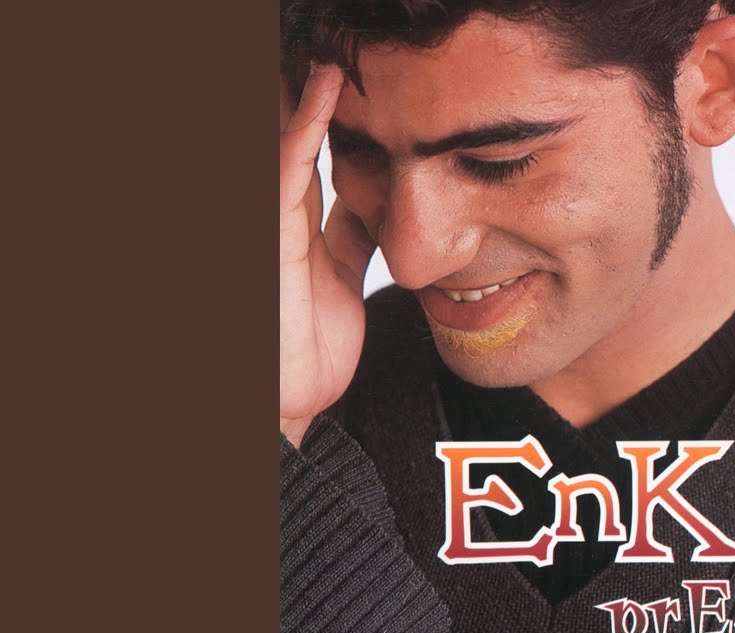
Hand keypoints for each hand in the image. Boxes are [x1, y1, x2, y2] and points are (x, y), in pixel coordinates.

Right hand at [279, 65, 377, 445]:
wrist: (291, 403)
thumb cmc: (309, 347)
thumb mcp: (343, 280)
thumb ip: (353, 239)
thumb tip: (375, 206)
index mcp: (299, 220)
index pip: (313, 146)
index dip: (329, 104)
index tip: (355, 62)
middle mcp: (281, 212)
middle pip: (294, 131)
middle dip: (308, 84)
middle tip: (331, 38)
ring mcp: (271, 221)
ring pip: (284, 137)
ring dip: (304, 90)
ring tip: (329, 45)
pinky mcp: (271, 234)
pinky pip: (288, 172)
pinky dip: (305, 127)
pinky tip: (322, 88)